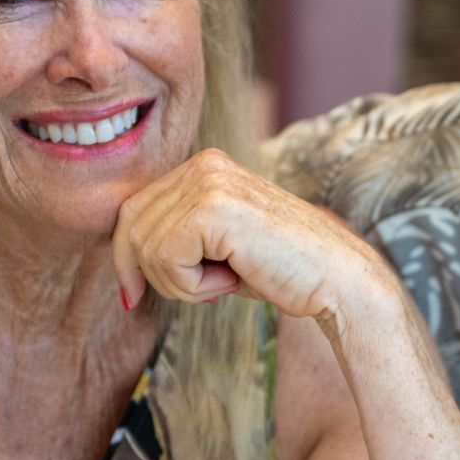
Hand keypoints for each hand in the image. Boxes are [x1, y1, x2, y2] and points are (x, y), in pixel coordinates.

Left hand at [111, 149, 393, 322]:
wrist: (337, 279)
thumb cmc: (281, 271)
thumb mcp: (218, 247)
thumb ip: (176, 238)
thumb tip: (122, 262)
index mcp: (204, 166)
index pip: (133, 209)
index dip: (126, 257)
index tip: (133, 294)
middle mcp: (204, 165)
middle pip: (131, 226)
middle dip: (150, 274)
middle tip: (199, 292)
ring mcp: (209, 182)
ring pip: (146, 247)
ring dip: (179, 284)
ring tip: (224, 283)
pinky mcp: (213, 208)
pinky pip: (167, 259)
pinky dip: (191, 286)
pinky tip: (230, 281)